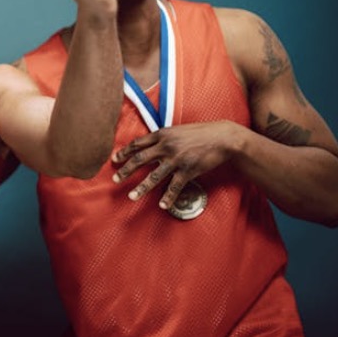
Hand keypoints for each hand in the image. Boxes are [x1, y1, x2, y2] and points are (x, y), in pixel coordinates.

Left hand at [111, 121, 239, 209]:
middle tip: (115, 180)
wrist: (223, 138)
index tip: (114, 159)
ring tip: (131, 197)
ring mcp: (176, 160)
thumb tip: (148, 146)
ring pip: (154, 176)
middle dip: (125, 171)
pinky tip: (162, 205)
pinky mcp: (188, 170)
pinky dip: (168, 197)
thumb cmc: (200, 133)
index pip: (137, 144)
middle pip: (139, 160)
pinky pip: (174, 186)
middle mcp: (166, 147)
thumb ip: (163, 138)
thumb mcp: (177, 131)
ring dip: (141, 188)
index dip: (124, 152)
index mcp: (162, 134)